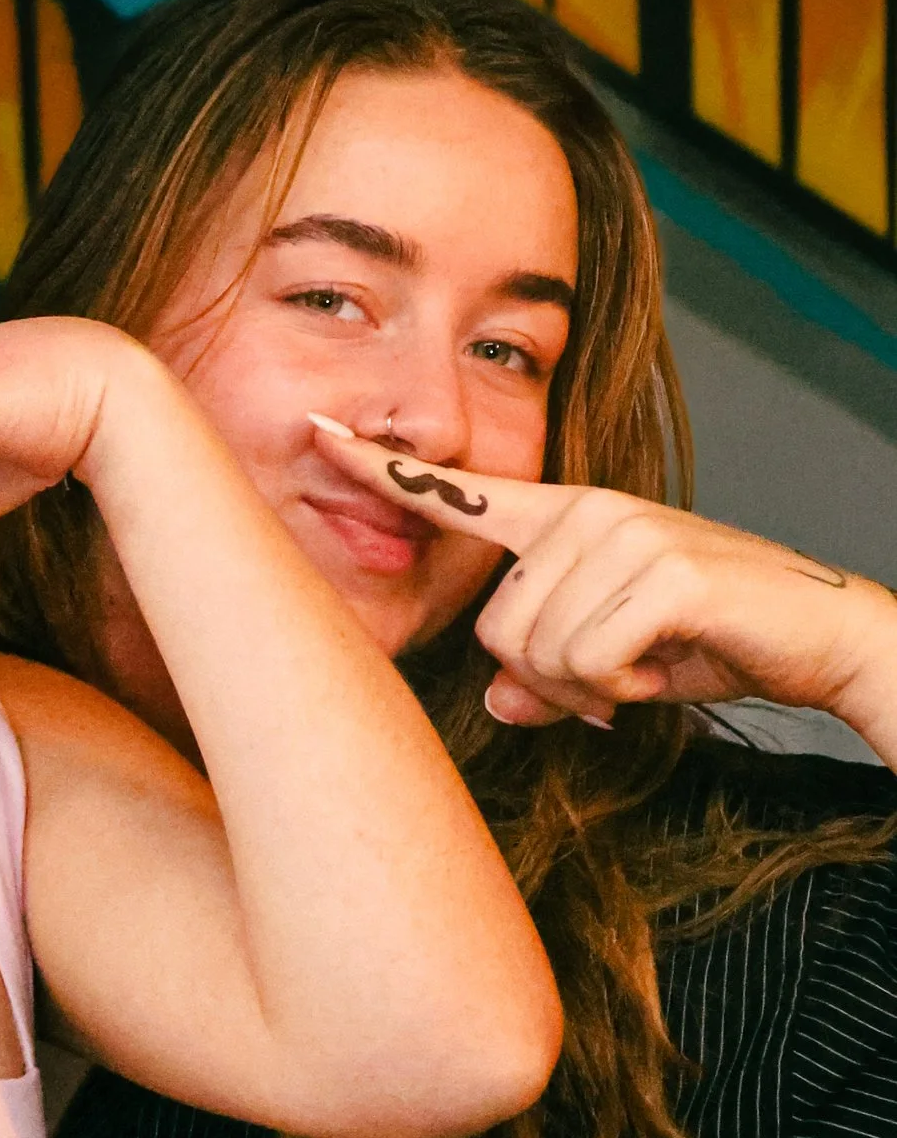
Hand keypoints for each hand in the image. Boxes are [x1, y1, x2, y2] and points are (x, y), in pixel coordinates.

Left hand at [308, 417, 896, 733]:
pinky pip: (588, 660)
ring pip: (534, 651)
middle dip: (545, 681)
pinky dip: (619, 691)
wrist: (824, 637)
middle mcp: (587, 513)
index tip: (313, 434)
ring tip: (641, 669)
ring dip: (586, 689)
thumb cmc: (715, 640)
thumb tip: (498, 703)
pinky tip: (659, 671)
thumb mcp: (614, 663)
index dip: (381, 469)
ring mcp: (625, 533)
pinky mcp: (665, 570)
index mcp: (566, 520)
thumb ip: (546, 678)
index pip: (459, 494)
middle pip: (494, 628)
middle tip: (608, 681)